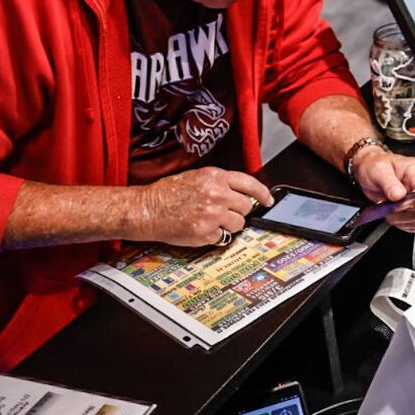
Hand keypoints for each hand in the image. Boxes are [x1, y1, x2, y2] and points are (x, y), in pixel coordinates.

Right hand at [135, 167, 273, 246]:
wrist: (146, 209)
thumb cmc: (168, 193)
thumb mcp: (197, 177)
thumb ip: (221, 183)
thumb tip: (242, 193)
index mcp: (216, 177)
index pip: (250, 184)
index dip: (263, 194)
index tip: (268, 201)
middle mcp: (217, 194)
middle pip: (246, 207)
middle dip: (238, 211)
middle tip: (224, 212)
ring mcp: (212, 214)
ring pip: (238, 224)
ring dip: (228, 226)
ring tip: (209, 221)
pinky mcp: (205, 232)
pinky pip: (222, 237)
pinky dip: (214, 236)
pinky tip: (200, 229)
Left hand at [350, 145, 414, 232]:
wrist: (368, 169)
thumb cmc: (374, 165)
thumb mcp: (378, 169)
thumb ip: (389, 182)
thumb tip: (399, 195)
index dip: (413, 201)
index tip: (396, 204)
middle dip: (403, 213)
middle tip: (388, 208)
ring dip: (400, 219)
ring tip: (387, 211)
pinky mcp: (411, 208)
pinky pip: (411, 223)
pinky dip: (400, 223)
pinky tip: (391, 215)